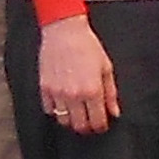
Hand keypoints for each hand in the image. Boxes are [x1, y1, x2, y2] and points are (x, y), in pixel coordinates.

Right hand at [37, 14, 119, 134]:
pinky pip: (48, 110)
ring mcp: (57, 93)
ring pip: (63, 121)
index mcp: (93, 90)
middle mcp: (74, 95)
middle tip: (90, 121)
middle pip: (79, 126)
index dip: (101, 126)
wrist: (64, 31)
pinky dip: (56, 110)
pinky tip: (63, 103)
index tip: (102, 124)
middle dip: (87, 127)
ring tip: (76, 113)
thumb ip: (111, 93)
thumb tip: (114, 112)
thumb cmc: (88, 46)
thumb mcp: (106, 68)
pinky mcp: (44, 88)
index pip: (97, 121)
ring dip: (71, 120)